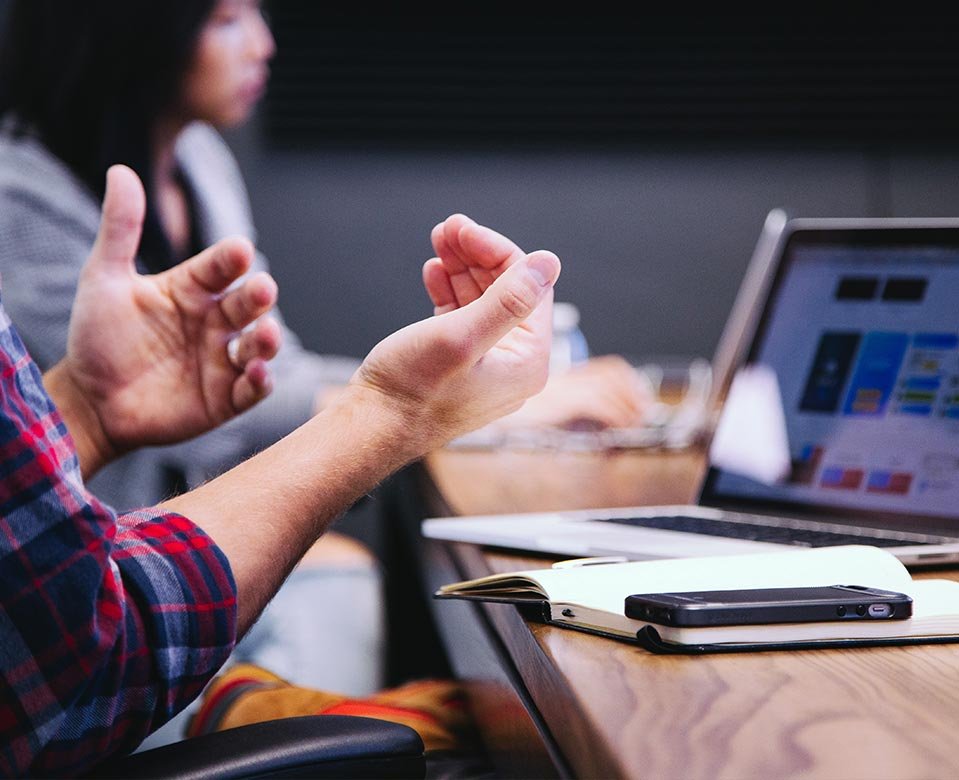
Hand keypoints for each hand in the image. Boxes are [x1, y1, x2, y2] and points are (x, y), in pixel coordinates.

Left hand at [47, 165, 281, 475]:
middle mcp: (214, 322)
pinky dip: (260, 382)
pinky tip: (257, 373)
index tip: (239, 250)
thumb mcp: (104, 279)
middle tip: (263, 289)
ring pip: (258, 345)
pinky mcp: (225, 399)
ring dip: (268, 340)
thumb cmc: (98, 338)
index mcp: (192, 290)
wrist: (89, 401)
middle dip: (258, 297)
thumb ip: (120, 229)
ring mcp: (222, 360)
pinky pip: (252, 389)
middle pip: (247, 304)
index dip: (231, 259)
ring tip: (266, 334)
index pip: (220, 268)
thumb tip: (121, 170)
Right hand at [422, 216, 649, 431]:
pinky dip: (450, 292)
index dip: (497, 251)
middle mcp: (514, 365)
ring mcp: (486, 366)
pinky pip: (463, 319)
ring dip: (461, 269)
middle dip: (477, 256)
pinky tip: (434, 273)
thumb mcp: (461, 337)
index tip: (464, 229)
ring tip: (439, 242)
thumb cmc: (412, 392)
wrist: (371, 429)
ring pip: (482, 301)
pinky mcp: (459, 366)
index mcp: (527, 362)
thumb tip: (548, 263)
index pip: (529, 288)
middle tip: (448, 228)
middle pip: (506, 292)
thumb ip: (508, 300)